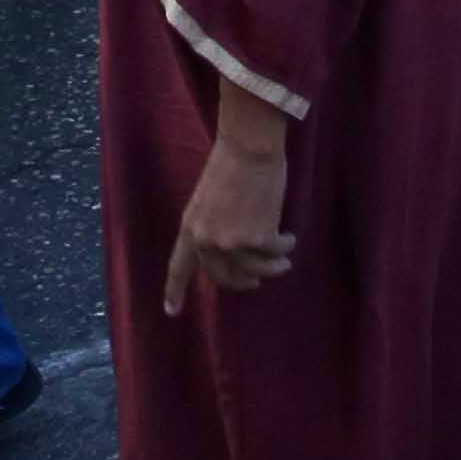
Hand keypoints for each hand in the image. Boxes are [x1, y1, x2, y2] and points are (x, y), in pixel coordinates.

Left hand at [160, 128, 294, 313]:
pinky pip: (274, 253)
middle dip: (242, 283)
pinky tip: (289, 239)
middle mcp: (208, 241)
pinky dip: (284, 248)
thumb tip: (230, 250)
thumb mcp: (209, 200)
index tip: (171, 312)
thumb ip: (213, 226)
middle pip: (224, 277)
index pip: (179, 267)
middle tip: (254, 283)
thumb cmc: (231, 164)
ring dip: (272, 268)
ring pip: (255, 270)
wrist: (249, 147)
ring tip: (284, 262)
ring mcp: (232, 242)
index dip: (174, 291)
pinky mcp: (257, 239)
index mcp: (191, 227)